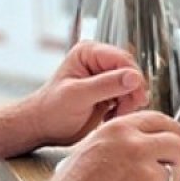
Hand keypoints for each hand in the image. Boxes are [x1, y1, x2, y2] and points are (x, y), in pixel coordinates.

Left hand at [22, 41, 149, 145]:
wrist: (42, 128)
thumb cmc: (51, 110)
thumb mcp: (78, 96)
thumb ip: (106, 85)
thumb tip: (135, 77)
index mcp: (89, 52)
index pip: (122, 59)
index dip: (133, 77)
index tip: (137, 98)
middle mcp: (99, 61)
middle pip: (131, 72)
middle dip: (132, 92)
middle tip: (126, 110)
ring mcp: (104, 77)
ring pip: (132, 85)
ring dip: (130, 102)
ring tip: (116, 115)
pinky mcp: (108, 92)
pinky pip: (128, 96)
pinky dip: (125, 108)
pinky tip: (112, 117)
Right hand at [45, 110, 179, 180]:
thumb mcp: (90, 150)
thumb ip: (121, 141)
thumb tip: (148, 141)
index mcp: (118, 130)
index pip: (161, 120)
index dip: (171, 133)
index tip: (175, 141)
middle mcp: (135, 147)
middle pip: (177, 145)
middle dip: (174, 160)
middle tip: (164, 174)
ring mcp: (146, 175)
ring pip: (171, 177)